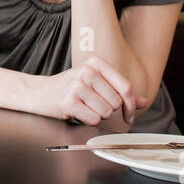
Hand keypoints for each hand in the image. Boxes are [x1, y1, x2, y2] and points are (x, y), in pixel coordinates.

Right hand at [26, 57, 149, 126]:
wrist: (39, 93)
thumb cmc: (70, 88)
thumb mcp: (96, 83)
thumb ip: (120, 91)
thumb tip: (144, 101)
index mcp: (96, 63)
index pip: (125, 87)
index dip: (131, 105)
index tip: (129, 115)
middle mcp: (87, 71)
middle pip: (116, 102)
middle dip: (109, 110)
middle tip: (94, 106)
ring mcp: (77, 86)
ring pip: (106, 112)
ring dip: (97, 115)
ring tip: (84, 107)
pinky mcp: (69, 101)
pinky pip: (93, 119)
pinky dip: (88, 121)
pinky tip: (77, 113)